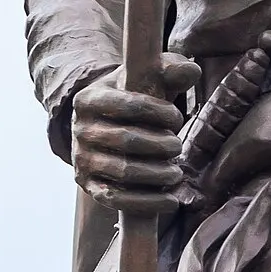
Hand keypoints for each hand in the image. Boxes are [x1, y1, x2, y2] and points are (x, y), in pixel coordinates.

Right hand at [70, 52, 200, 212]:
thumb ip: (171, 69)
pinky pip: (116, 199)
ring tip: (176, 173)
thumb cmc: (132, 96)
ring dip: (157, 175)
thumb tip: (191, 71)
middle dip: (160, 145)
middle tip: (178, 145)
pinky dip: (146, 202)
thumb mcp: (147, 77)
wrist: (104, 123)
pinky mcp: (88, 185)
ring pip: (123, 172)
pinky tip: (171, 200)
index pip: (127, 104)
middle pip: (126, 140)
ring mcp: (81, 160)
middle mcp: (79, 130)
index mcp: (88, 98)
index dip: (158, 112)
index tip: (177, 116)